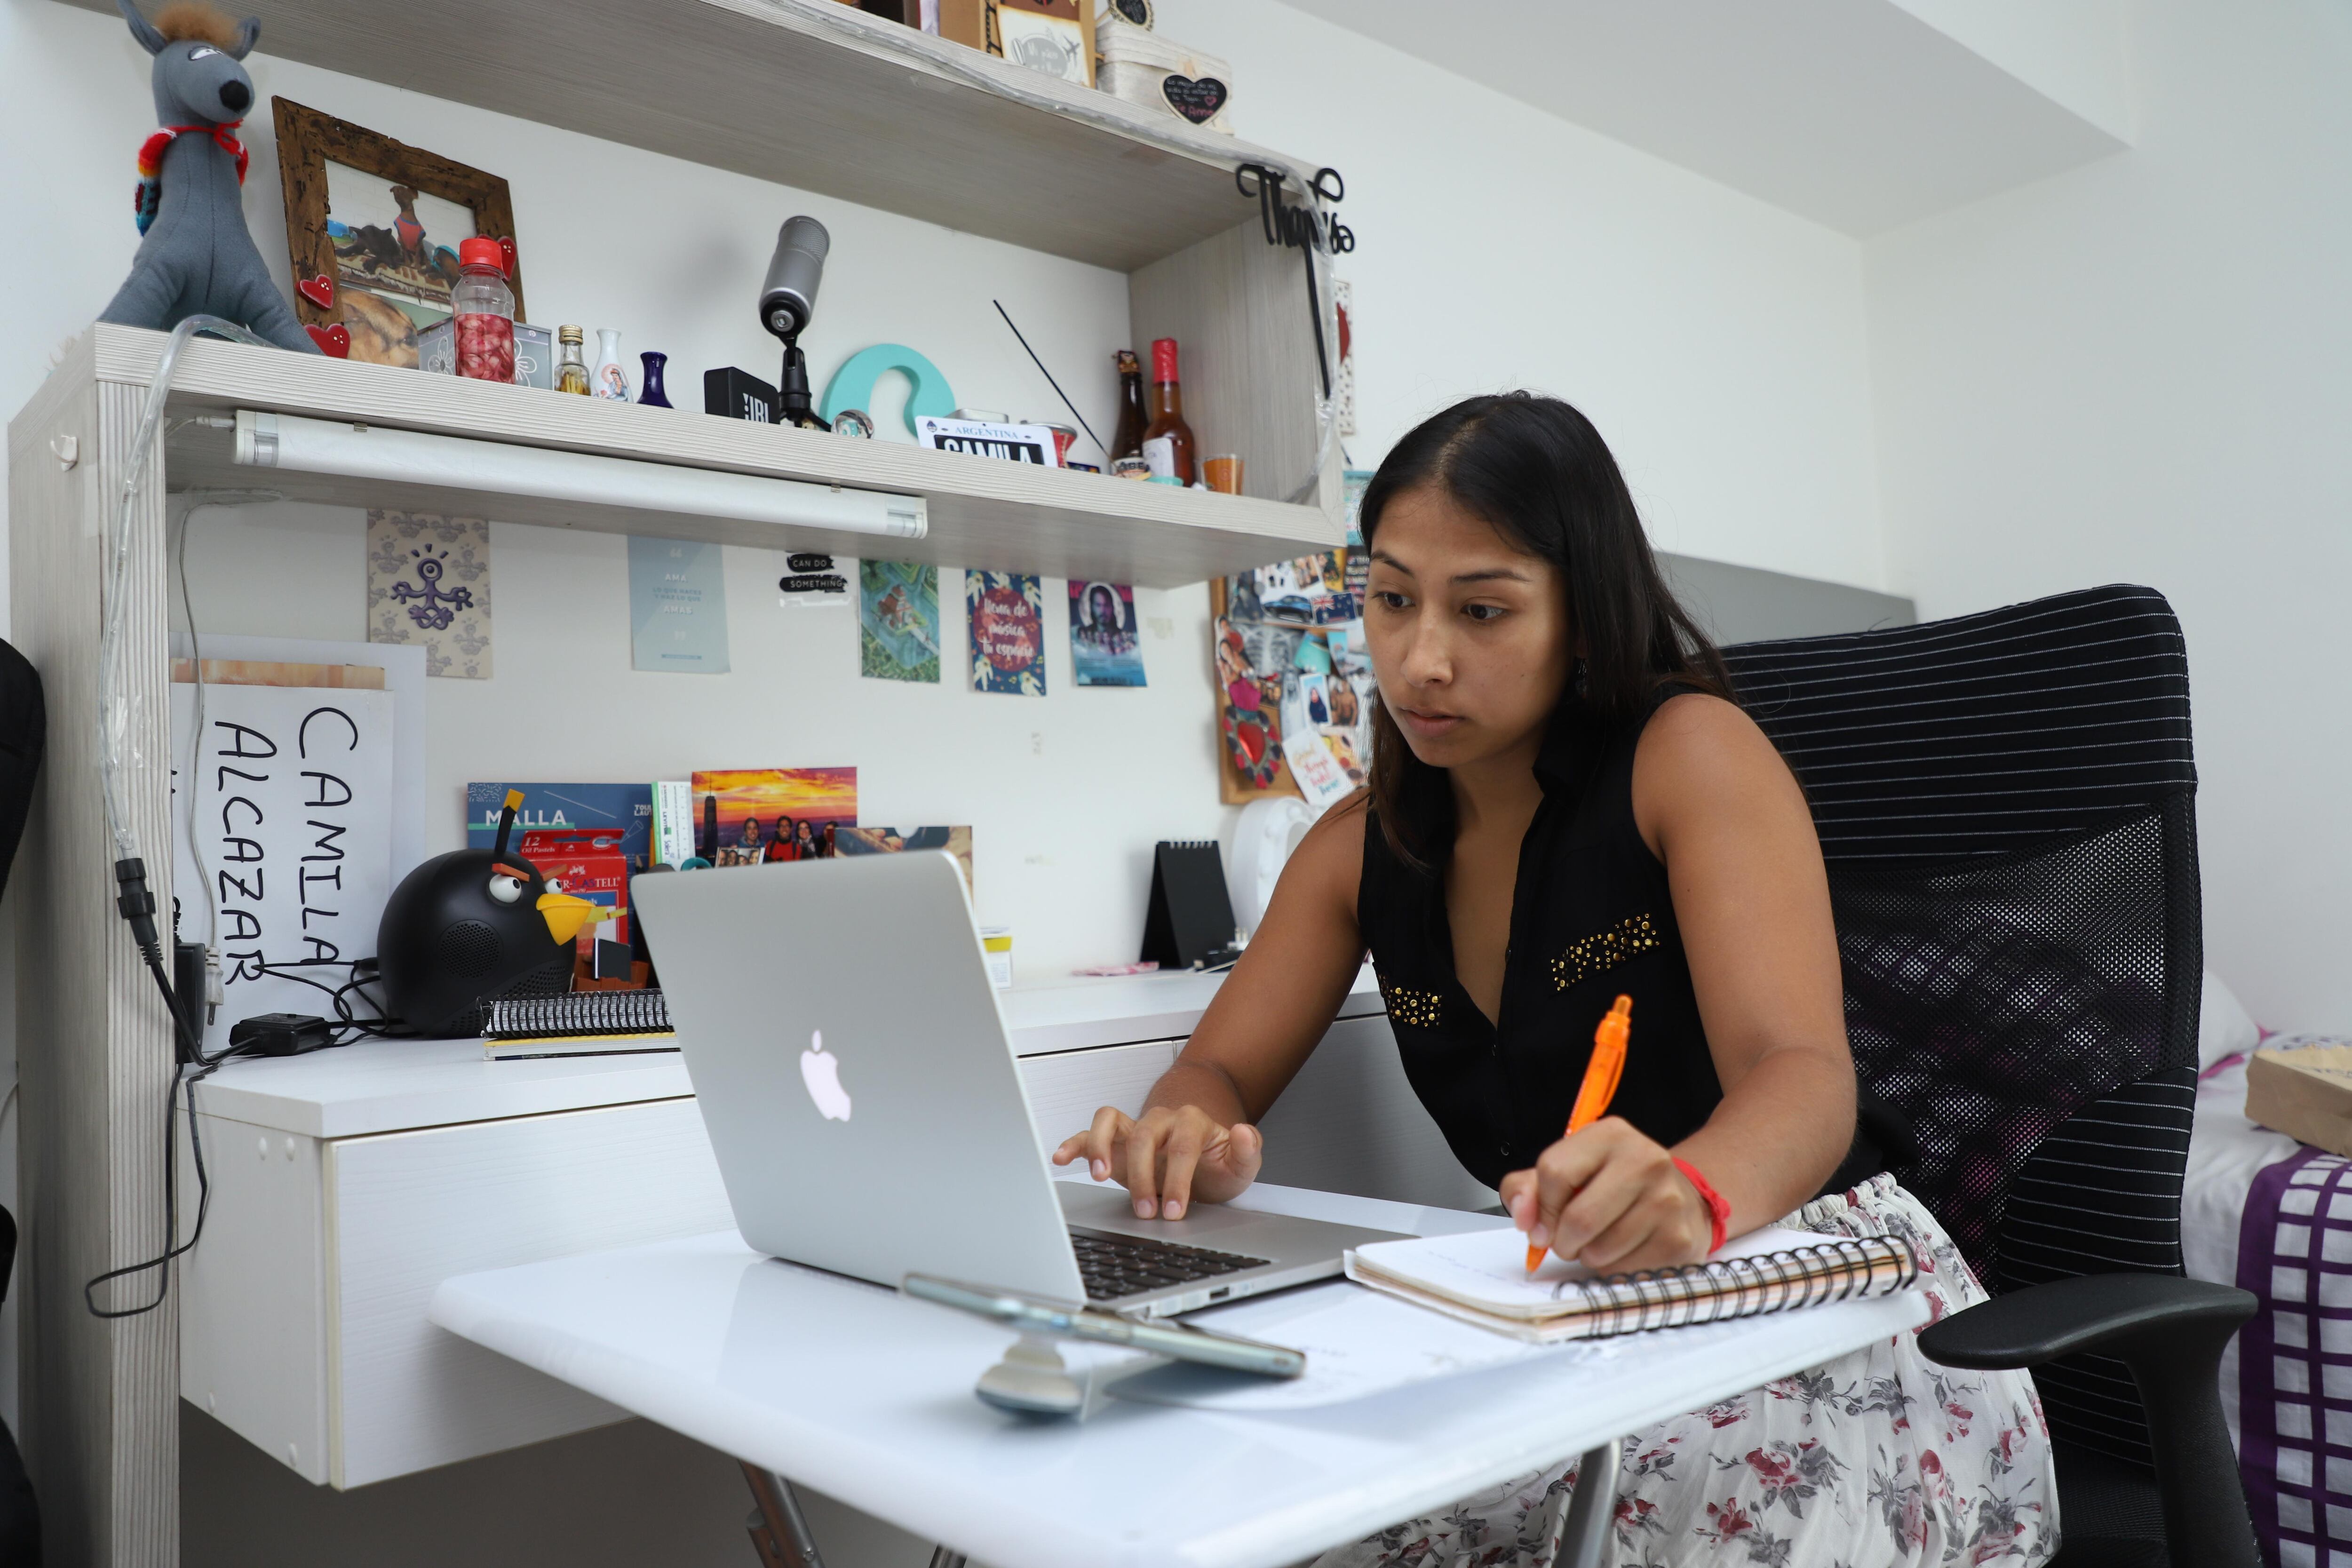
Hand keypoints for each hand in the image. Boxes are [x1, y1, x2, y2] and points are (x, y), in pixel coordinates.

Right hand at [1051, 1104, 1262, 1219]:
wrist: (1201, 1166)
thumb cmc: (1217, 1167)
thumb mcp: (1240, 1166)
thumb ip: (1248, 1151)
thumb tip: (1244, 1132)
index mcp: (1193, 1122)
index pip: (1182, 1146)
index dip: (1178, 1178)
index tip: (1175, 1211)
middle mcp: (1161, 1120)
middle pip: (1144, 1137)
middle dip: (1143, 1177)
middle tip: (1147, 1212)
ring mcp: (1135, 1128)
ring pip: (1110, 1119)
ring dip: (1101, 1146)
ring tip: (1099, 1174)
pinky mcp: (1115, 1141)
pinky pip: (1090, 1131)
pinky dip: (1074, 1142)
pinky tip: (1062, 1157)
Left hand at [1499, 1118, 1710, 1273]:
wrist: (1679, 1198)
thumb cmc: (1612, 1184)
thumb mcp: (1567, 1171)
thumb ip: (1528, 1188)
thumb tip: (1524, 1217)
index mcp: (1611, 1135)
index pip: (1555, 1172)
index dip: (1540, 1207)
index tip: (1542, 1223)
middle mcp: (1645, 1160)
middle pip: (1579, 1218)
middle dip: (1562, 1241)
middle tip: (1567, 1240)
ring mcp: (1667, 1200)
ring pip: (1600, 1249)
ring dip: (1587, 1256)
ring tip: (1598, 1241)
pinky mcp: (1678, 1239)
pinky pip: (1623, 1270)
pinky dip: (1612, 1269)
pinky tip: (1623, 1250)